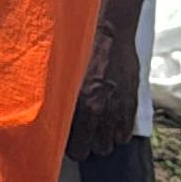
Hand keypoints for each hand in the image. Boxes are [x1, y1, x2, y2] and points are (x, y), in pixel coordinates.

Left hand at [67, 18, 139, 162]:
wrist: (109, 33)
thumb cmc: (82, 51)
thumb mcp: (63, 74)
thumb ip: (59, 98)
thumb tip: (50, 117)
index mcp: (78, 103)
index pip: (74, 144)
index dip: (71, 146)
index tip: (69, 142)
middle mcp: (98, 110)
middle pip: (93, 148)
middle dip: (87, 145)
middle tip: (83, 136)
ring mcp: (116, 108)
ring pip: (109, 144)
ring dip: (103, 140)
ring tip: (97, 131)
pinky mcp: (130, 103)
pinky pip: (125, 134)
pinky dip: (119, 134)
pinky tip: (112, 127)